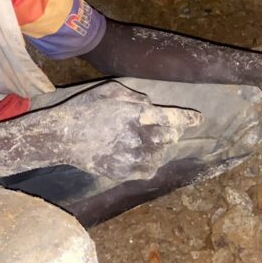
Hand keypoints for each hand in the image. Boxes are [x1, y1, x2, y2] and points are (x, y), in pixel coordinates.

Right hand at [43, 81, 202, 180]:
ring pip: (161, 154)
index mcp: (135, 113)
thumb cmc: (84, 109)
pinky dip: (151, 163)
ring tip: (145, 142)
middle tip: (163, 129)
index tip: (199, 119)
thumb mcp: (108, 91)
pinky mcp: (124, 172)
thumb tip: (152, 105)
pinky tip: (142, 156)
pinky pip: (150, 170)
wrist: (62, 137)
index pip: (172, 117)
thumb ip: (134, 96)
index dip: (188, 118)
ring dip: (159, 147)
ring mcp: (132, 156)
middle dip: (170, 131)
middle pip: (169, 136)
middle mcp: (138, 135)